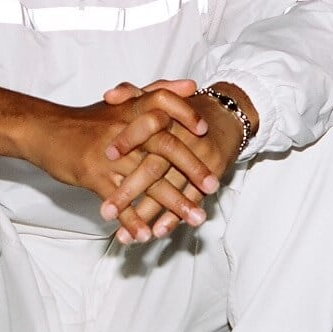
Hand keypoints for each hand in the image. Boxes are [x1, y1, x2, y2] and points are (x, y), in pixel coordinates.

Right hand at [0, 80, 217, 243]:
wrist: (44, 130)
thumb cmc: (87, 120)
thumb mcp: (122, 102)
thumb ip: (157, 92)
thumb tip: (191, 84)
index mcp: (131, 109)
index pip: (166, 105)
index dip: (187, 117)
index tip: (206, 133)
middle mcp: (123, 130)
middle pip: (165, 148)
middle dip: (192, 170)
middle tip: (213, 188)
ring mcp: (109, 155)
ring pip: (148, 181)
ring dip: (174, 203)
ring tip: (195, 218)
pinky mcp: (93, 176)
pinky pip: (119, 202)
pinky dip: (134, 220)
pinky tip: (147, 236)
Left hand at [100, 81, 250, 242]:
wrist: (226, 116)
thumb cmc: (184, 111)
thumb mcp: (161, 99)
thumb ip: (133, 95)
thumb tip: (108, 96)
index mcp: (169, 116)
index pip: (146, 126)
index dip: (127, 140)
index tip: (106, 156)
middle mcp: (183, 138)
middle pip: (155, 167)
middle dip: (129, 192)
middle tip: (106, 211)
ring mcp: (199, 158)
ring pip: (171, 189)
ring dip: (148, 214)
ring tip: (127, 236)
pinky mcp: (212, 173)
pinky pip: (192, 198)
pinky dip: (174, 217)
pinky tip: (157, 232)